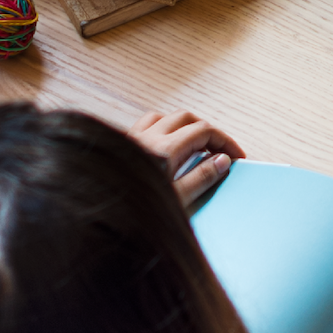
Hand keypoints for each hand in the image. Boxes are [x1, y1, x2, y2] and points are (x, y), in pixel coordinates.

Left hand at [128, 110, 246, 202]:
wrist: (96, 214)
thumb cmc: (132, 213)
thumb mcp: (176, 201)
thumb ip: (200, 179)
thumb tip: (222, 161)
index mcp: (164, 149)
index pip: (204, 131)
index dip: (225, 141)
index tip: (237, 156)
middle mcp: (147, 137)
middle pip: (187, 118)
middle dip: (209, 131)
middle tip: (221, 151)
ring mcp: (131, 139)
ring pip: (165, 117)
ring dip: (185, 126)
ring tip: (197, 146)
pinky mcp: (120, 146)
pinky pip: (146, 124)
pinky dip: (163, 128)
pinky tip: (165, 145)